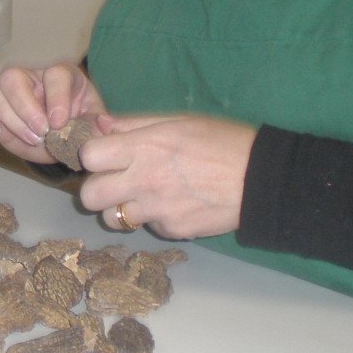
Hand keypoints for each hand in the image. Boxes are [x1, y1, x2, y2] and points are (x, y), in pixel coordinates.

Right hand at [0, 63, 103, 165]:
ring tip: (32, 140)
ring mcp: (8, 92)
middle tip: (42, 132)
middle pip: (14, 77)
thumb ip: (98, 126)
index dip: (56, 96)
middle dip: (26, 106)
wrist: (65, 141)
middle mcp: (32, 78)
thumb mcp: (95, 126)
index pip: (55, 74)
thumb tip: (102, 126)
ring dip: (10, 119)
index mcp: (62, 76)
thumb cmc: (80, 126)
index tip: (60, 122)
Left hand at [76, 114, 255, 238]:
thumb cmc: (223, 141)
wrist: (262, 180)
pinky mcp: (172, 230)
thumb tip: (100, 125)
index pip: (90, 157)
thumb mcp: (178, 122)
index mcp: (144, 148)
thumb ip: (134, 124)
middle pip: (90, 196)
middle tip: (114, 181)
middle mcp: (144, 181)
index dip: (94, 156)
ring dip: (120, 208)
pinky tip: (172, 205)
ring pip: (113, 218)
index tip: (105, 156)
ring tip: (141, 196)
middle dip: (96, 188)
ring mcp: (157, 210)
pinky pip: (148, 227)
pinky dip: (154, 218)